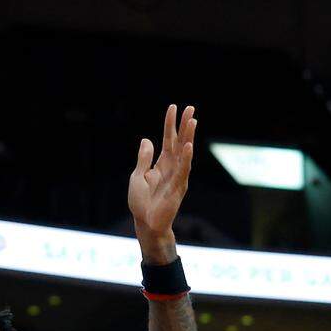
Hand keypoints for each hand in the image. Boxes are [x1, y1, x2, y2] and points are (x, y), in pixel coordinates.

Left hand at [128, 105, 196, 261]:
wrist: (145, 223)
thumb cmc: (141, 202)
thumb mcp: (138, 176)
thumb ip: (144, 158)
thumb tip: (147, 139)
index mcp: (162, 164)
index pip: (167, 139)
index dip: (170, 124)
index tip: (173, 107)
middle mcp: (172, 168)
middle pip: (179, 142)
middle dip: (184, 126)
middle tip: (190, 108)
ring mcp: (177, 177)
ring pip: (184, 153)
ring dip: (188, 137)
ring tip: (192, 121)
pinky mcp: (178, 188)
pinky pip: (182, 171)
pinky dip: (185, 158)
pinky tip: (188, 146)